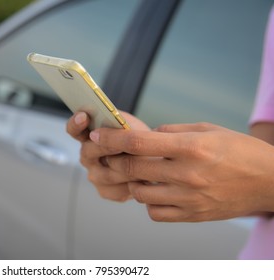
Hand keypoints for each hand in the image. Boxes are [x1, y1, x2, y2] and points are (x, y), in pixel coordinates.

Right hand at [66, 111, 149, 201]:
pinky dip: (133, 184)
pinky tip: (145, 179)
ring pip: (107, 174)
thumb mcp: (130, 125)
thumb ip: (119, 123)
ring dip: (127, 168)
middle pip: (89, 151)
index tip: (83, 116)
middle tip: (121, 144)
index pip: (74, 130)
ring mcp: (95, 175)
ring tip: (144, 163)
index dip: (76, 123)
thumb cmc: (138, 139)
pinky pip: (117, 190)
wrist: (152, 160)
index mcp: (89, 136)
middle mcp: (88, 157)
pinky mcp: (106, 191)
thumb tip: (117, 124)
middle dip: (107, 147)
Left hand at [90, 122, 273, 221]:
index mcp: (191, 148)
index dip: (112, 138)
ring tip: (139, 173)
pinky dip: (149, 201)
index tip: (98, 135)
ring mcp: (189, 198)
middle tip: (111, 154)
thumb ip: (173, 131)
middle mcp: (187, 174)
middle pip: (133, 168)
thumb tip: (147, 135)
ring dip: (132, 181)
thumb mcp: (208, 129)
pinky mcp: (193, 215)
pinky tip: (157, 191)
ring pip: (140, 193)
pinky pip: (155, 212)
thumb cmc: (240, 151)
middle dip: (114, 160)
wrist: (270, 181)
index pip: (138, 142)